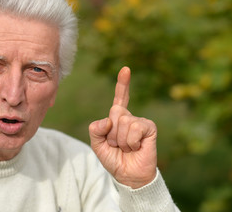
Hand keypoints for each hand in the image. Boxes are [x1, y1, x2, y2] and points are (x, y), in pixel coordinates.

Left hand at [89, 67, 156, 188]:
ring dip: (121, 140)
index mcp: (117, 118)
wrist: (128, 175)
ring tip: (127, 147)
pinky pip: (134, 127)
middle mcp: (129, 117)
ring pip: (123, 121)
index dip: (123, 84)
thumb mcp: (97, 144)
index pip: (120, 98)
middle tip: (118, 144)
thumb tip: (107, 120)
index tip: (126, 69)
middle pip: (115, 111)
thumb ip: (95, 130)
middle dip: (112, 132)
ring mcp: (140, 121)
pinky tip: (136, 147)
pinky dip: (131, 141)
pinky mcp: (150, 128)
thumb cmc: (114, 159)